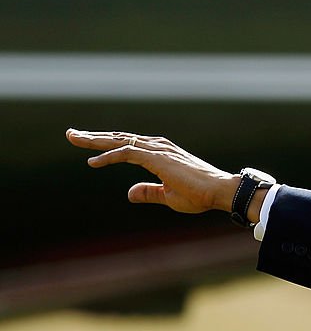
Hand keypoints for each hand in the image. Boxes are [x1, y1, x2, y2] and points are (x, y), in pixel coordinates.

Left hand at [66, 128, 238, 213]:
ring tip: (75, 139)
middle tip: (71, 134)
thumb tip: (129, 193)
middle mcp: (158, 147)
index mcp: (160, 153)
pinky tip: (92, 162)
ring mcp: (158, 151)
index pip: (127, 144)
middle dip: (94, 136)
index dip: (105, 144)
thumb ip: (148, 192)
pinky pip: (128, 154)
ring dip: (96, 140)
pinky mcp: (158, 158)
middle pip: (120, 138)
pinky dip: (109, 156)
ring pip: (121, 141)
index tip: (86, 144)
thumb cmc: (200, 194)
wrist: (219, 191)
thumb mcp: (168, 196)